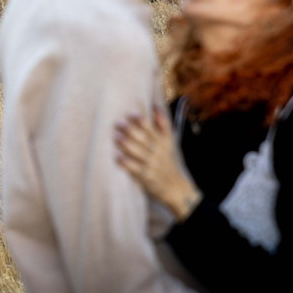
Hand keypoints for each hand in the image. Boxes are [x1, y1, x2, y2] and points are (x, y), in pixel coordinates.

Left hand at [115, 107, 201, 221]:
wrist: (176, 187)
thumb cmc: (167, 160)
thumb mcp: (169, 142)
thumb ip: (162, 124)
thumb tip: (155, 105)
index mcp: (163, 141)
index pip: (153, 129)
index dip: (142, 121)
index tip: (130, 114)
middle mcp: (158, 152)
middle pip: (144, 139)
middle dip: (131, 130)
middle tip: (117, 123)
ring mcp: (152, 164)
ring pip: (139, 152)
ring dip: (126, 144)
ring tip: (116, 137)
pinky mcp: (146, 176)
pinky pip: (135, 169)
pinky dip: (126, 163)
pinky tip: (117, 157)